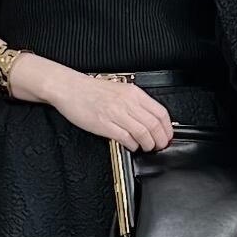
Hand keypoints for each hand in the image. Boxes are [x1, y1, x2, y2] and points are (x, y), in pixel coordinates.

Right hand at [46, 71, 173, 150]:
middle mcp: (127, 102)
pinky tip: (132, 146)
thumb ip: (134, 102)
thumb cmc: (90, 90)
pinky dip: (133, 145)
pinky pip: (125, 138)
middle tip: (159, 146)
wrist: (69, 88)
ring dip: (148, 144)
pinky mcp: (104, 124)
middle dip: (160, 140)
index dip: (167, 128)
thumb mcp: (119, 90)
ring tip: (146, 148)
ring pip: (142, 133)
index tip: (166, 136)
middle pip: (153, 125)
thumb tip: (149, 118)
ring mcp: (115, 114)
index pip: (160, 112)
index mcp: (133, 93)